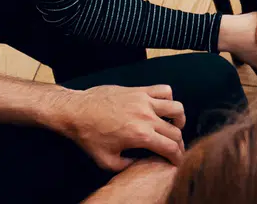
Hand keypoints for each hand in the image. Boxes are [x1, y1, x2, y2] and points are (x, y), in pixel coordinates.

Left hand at [54, 84, 185, 170]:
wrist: (76, 111)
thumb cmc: (88, 136)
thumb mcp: (105, 160)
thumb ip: (126, 166)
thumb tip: (140, 163)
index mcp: (140, 135)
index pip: (170, 147)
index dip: (178, 157)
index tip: (178, 160)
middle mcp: (147, 117)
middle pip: (176, 131)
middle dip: (179, 142)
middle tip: (175, 147)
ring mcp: (145, 101)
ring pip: (176, 108)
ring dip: (179, 119)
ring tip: (174, 124)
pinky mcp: (140, 90)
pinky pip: (164, 90)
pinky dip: (168, 98)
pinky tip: (161, 106)